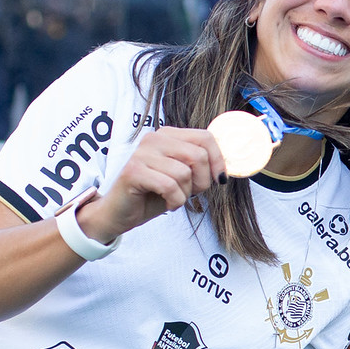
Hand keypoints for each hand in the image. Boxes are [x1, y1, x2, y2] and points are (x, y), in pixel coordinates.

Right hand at [74, 126, 227, 240]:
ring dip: (185, 194)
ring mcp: (142, 153)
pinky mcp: (134, 171)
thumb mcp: (183, 177)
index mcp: (168, 135)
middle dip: (202, 181)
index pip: (206, 137)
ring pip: (184, 173)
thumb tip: (229, 164)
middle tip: (191, 193)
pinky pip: (169, 186)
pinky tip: (167, 203)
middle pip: (198, 155)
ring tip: (173, 197)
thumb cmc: (154, 195)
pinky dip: (175, 201)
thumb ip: (201, 165)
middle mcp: (154, 138)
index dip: (219, 160)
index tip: (218, 179)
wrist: (120, 213)